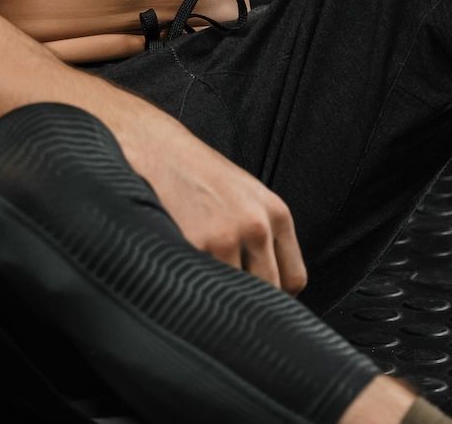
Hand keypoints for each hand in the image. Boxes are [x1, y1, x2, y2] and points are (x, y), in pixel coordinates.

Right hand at [126, 121, 307, 295]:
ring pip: (235, 295)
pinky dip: (196, 288)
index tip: (258, 298)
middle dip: (249, 301)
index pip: (293, 279)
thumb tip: (271, 290)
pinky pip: (205, 286)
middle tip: (228, 297)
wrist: (157, 150)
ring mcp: (226, 237)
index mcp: (276, 213)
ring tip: (203, 280)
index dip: (275, 295)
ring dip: (220, 296)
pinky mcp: (195, 245)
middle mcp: (257, 226)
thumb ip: (265, 237)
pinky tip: (185, 272)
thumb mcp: (247, 197)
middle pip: (268, 292)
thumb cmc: (199, 176)